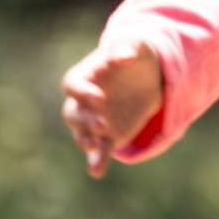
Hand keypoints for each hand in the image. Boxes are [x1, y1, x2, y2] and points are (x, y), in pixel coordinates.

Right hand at [60, 39, 163, 178]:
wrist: (146, 75)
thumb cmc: (134, 55)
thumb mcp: (135, 46)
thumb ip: (126, 50)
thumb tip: (122, 56)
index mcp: (84, 76)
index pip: (72, 85)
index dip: (83, 93)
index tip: (100, 99)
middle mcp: (83, 101)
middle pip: (73, 113)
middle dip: (85, 121)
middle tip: (102, 125)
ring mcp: (93, 120)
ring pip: (82, 134)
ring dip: (86, 142)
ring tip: (94, 149)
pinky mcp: (108, 135)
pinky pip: (100, 150)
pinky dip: (97, 160)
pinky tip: (97, 172)